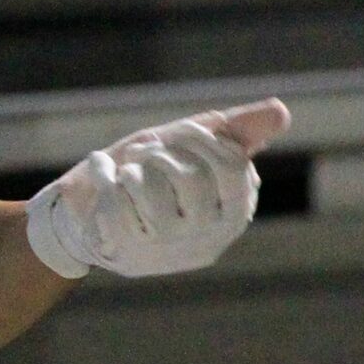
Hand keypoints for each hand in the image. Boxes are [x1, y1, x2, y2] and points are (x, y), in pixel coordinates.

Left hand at [26, 99, 289, 279]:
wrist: (82, 216)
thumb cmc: (143, 178)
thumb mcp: (185, 148)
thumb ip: (229, 132)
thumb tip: (281, 111)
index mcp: (232, 215)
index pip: (233, 168)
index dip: (202, 139)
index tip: (179, 131)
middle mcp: (207, 238)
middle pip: (191, 175)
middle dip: (160, 152)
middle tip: (144, 153)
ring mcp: (167, 249)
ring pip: (150, 186)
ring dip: (130, 167)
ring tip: (124, 174)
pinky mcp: (127, 252)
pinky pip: (116, 199)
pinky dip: (102, 173)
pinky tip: (102, 175)